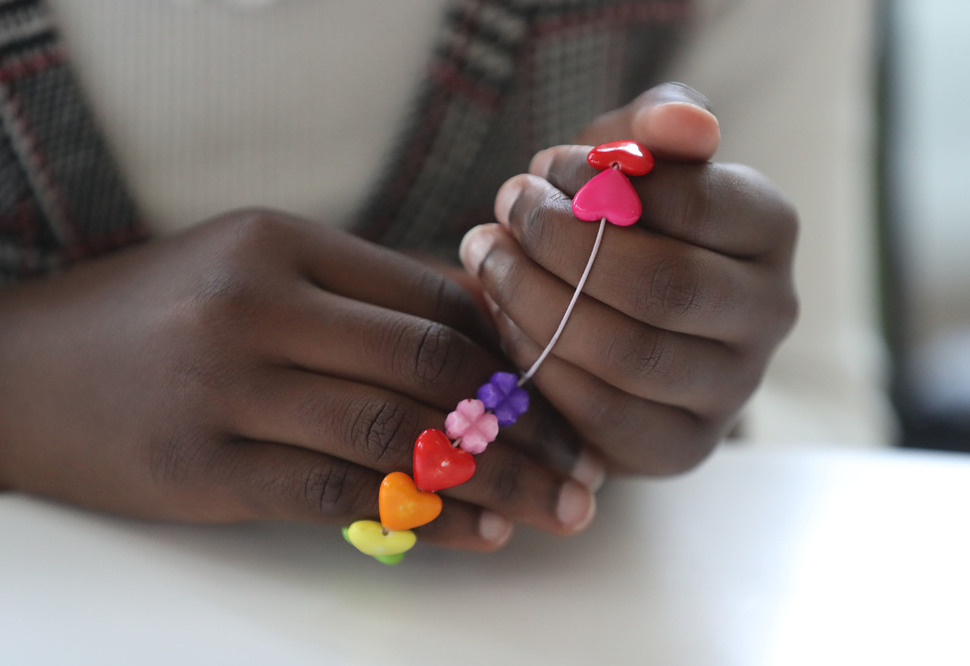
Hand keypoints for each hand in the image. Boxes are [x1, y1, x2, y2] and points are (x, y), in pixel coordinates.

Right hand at [0, 209, 602, 549]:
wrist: (24, 372)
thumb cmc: (158, 314)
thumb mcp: (254, 269)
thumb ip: (360, 296)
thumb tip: (480, 336)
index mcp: (283, 243)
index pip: (436, 296)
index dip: (517, 348)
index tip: (569, 392)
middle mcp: (259, 306)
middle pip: (432, 363)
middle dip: (527, 419)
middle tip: (586, 463)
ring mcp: (228, 389)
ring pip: (398, 435)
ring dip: (494, 478)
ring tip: (558, 508)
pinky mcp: (204, 470)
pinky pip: (341, 494)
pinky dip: (421, 519)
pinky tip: (479, 534)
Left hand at [459, 83, 797, 473]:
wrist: (619, 313)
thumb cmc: (625, 221)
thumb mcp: (634, 161)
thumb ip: (655, 126)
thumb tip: (685, 124)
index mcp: (771, 229)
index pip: (696, 202)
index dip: (602, 183)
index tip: (543, 169)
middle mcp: (770, 312)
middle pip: (661, 284)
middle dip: (562, 243)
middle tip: (504, 207)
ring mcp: (732, 388)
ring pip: (627, 353)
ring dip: (535, 299)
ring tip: (486, 254)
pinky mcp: (682, 446)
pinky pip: (602, 412)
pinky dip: (541, 362)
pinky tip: (503, 318)